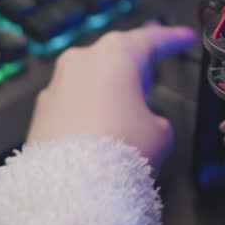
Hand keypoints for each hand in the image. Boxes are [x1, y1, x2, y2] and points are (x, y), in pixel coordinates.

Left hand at [27, 25, 196, 171]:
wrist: (72, 186)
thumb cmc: (117, 152)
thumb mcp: (161, 132)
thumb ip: (155, 116)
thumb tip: (144, 121)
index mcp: (115, 55)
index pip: (151, 39)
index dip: (172, 39)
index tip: (183, 38)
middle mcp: (81, 61)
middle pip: (115, 56)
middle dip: (134, 66)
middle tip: (151, 75)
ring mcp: (57, 84)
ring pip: (90, 79)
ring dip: (108, 93)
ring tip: (126, 117)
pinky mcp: (42, 110)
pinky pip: (72, 103)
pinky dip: (86, 112)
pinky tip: (99, 134)